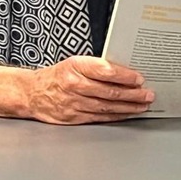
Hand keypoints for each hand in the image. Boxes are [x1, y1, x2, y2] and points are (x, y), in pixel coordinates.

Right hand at [26, 56, 154, 124]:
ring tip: (143, 105)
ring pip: (107, 107)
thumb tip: (124, 72)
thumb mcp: (74, 63)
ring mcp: (74, 103)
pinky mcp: (75, 117)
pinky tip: (127, 114)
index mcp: (75, 66)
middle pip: (109, 91)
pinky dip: (116, 116)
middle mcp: (74, 85)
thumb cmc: (56, 76)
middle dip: (133, 94)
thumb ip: (96, 66)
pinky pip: (100, 117)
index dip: (124, 76)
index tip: (139, 78)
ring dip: (129, 107)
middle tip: (148, 94)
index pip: (105, 71)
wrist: (32, 93)